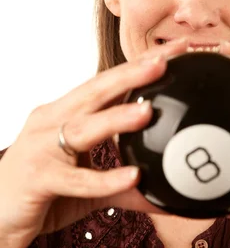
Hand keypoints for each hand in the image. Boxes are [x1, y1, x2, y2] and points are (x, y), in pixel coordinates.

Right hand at [0, 38, 188, 247]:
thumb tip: (163, 197)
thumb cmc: (41, 192)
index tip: (173, 50)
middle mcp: (53, 122)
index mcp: (65, 113)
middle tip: (164, 61)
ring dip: (116, 118)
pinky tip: (132, 176)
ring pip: (83, 127)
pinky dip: (105, 178)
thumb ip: (122, 187)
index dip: (138, 65)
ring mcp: (42, 147)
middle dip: (130, 74)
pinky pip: (76, 179)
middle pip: (95, 91)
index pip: (106, 83)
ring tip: (147, 112)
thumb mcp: (87, 187)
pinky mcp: (37, 177)